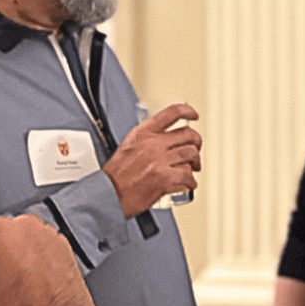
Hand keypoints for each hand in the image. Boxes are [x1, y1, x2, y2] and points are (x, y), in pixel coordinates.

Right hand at [103, 102, 202, 216]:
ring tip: (192, 169)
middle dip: (196, 143)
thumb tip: (166, 143)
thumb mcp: (128, 147)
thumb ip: (147, 141)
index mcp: (143, 133)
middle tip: (195, 151)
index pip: (171, 113)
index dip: (187, 111)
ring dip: (195, 163)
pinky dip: (191, 182)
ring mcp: (159, 160)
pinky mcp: (164, 178)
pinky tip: (187, 184)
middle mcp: (152, 144)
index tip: (194, 115)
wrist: (107, 194)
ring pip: (191, 154)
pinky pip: (187, 176)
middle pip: (188, 135)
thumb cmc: (116, 176)